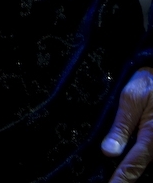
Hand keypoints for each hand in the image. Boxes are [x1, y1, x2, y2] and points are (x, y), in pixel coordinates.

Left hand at [102, 67, 152, 181]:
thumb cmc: (149, 84)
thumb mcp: (131, 99)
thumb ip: (120, 127)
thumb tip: (108, 152)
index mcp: (151, 138)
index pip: (131, 165)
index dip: (119, 180)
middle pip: (140, 168)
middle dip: (124, 175)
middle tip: (110, 179)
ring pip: (146, 162)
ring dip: (131, 168)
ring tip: (115, 173)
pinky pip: (149, 154)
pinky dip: (138, 158)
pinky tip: (124, 162)